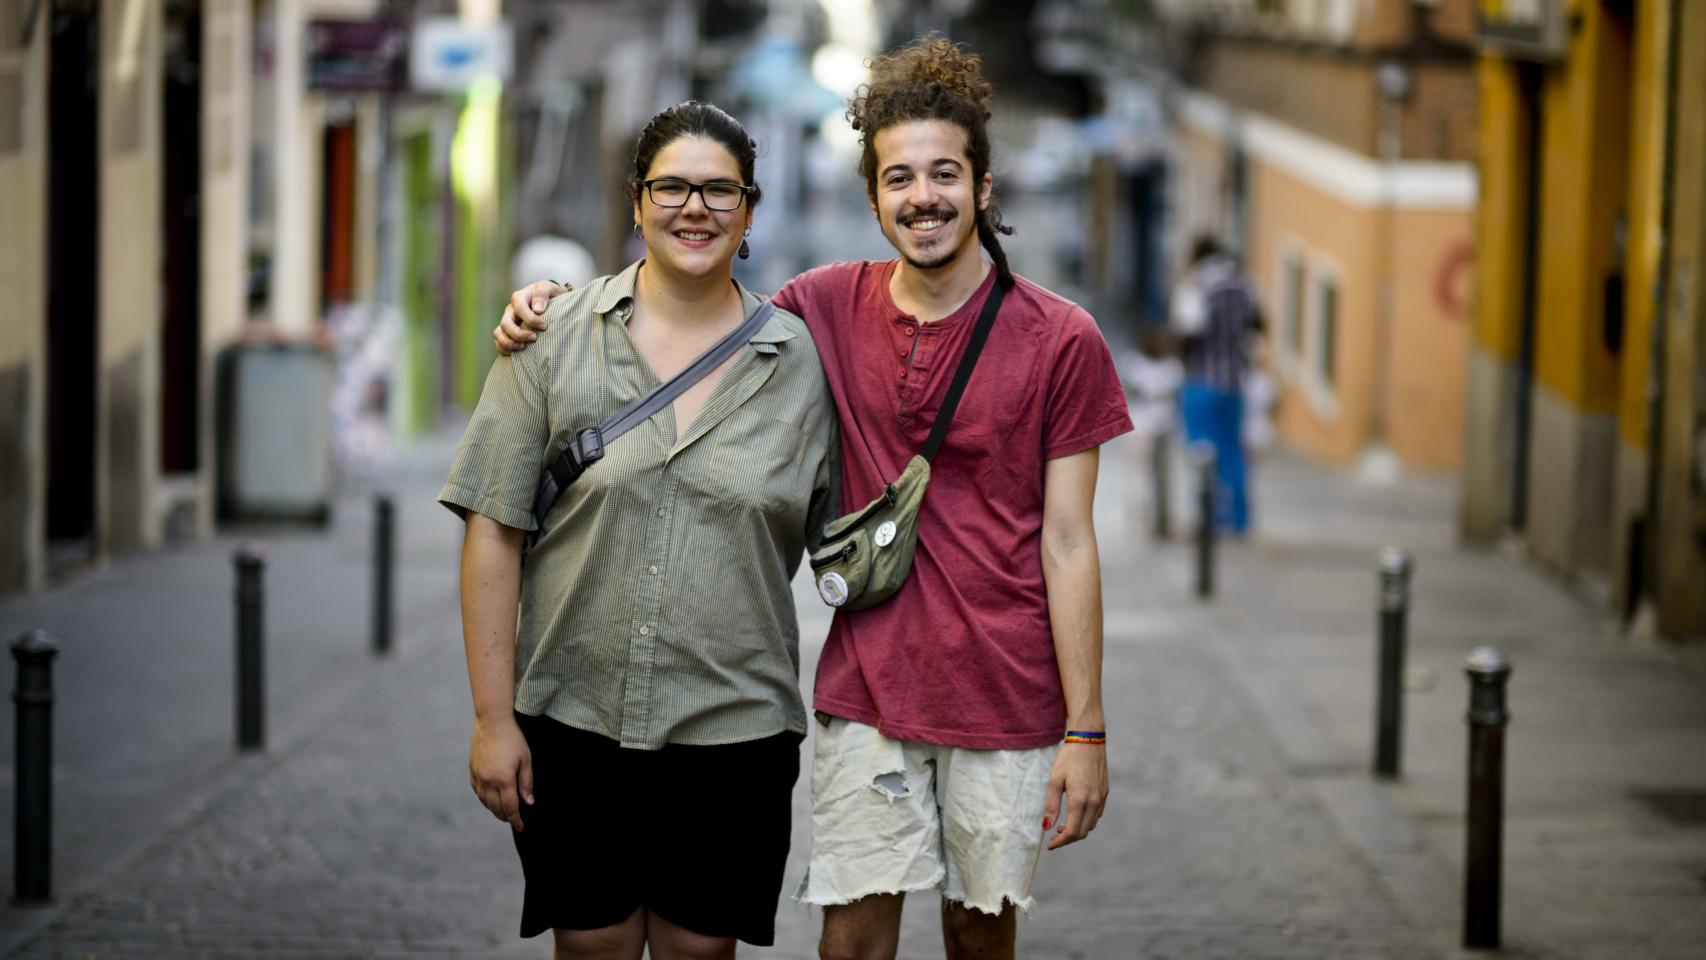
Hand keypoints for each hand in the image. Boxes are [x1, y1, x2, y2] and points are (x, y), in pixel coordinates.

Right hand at [469, 714, 534, 830]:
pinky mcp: (472, 770)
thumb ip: (527, 783)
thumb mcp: (526, 760)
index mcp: (503, 780)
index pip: (510, 808)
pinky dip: (485, 799)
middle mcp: (488, 782)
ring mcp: (478, 776)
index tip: (521, 827)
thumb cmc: (513, 738)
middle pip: (496, 808)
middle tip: (514, 820)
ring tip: (503, 812)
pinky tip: (490, 799)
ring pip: (485, 802)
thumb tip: (529, 803)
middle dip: (506, 817)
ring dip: (494, 809)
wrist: (492, 721)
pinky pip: (477, 791)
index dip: (516, 820)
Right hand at [493, 280, 569, 354]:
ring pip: (498, 334)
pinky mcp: (507, 333)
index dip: (531, 319)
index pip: (519, 308)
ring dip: (509, 343)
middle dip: (518, 334)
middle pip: (505, 323)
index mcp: (519, 298)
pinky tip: (517, 354)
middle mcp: (510, 310)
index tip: (544, 326)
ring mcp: (507, 322)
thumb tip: (537, 309)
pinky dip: (504, 349)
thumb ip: (543, 294)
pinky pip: (498, 343)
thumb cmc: (550, 295)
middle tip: (534, 338)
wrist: (550, 302)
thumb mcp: (549, 288)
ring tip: (524, 348)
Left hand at [1042, 742, 1106, 849]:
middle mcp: (1094, 802)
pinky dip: (1086, 820)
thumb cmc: (1068, 758)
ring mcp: (1102, 798)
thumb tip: (1046, 827)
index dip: (1060, 841)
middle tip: (1054, 835)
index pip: (1072, 831)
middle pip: (1083, 832)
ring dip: (1078, 829)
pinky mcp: (1105, 792)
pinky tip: (1076, 813)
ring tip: (1062, 824)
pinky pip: (1097, 814)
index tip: (1050, 845)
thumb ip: (1051, 806)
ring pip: (1091, 824)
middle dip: (1068, 838)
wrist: (1088, 739)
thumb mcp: (1054, 781)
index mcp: (1080, 800)